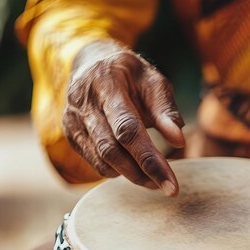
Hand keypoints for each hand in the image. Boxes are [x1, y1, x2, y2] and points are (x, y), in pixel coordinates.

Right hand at [63, 40, 184, 195]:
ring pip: (101, 159)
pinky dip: (117, 170)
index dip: (150, 160)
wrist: (93, 62)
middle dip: (141, 173)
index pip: (127, 129)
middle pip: (111, 149)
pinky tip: (134, 168)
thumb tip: (179, 141)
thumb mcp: (154, 81)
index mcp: (106, 84)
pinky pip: (94, 161)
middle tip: (166, 187)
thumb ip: (166, 110)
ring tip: (154, 179)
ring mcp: (72, 120)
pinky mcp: (70, 134)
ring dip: (131, 175)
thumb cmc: (130, 74)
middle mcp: (83, 102)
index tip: (171, 184)